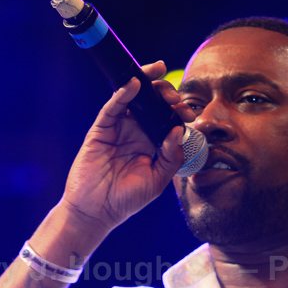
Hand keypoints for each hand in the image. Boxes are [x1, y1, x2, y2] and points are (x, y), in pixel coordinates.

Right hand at [61, 61, 194, 233]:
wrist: (97, 212)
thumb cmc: (126, 200)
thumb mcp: (157, 181)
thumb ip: (171, 157)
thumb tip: (177, 130)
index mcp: (150, 144)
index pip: (166, 119)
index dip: (177, 112)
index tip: (190, 113)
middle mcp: (134, 133)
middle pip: (151, 104)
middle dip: (165, 94)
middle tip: (176, 95)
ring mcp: (117, 130)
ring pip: (132, 99)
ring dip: (146, 85)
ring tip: (158, 74)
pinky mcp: (100, 131)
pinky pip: (112, 108)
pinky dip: (122, 94)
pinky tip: (135, 84)